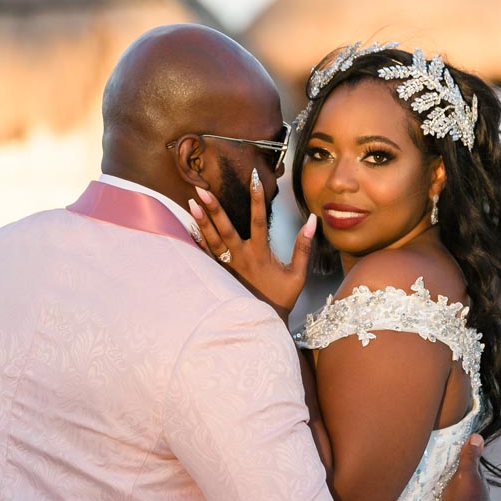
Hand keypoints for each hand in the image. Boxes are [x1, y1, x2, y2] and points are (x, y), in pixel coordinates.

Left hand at [189, 170, 316, 320]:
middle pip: (226, 228)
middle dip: (214, 208)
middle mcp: (241, 258)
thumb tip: (312, 221)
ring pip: (212, 240)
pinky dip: (197, 242)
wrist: (262, 322)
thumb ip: (303, 247)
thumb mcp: (298, 274)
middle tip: (201, 190)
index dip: (257, 198)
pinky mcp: (219, 275)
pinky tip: (188, 228)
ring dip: (202, 221)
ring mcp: (227, 267)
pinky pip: (205, 256)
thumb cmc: (281, 298)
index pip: (259, 220)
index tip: (254, 178)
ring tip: (191, 203)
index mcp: (260, 254)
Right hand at [440, 434, 489, 500]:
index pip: (476, 472)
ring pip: (466, 500)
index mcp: (483, 487)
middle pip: (471, 487)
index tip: (455, 462)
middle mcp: (482, 500)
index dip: (466, 466)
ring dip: (457, 496)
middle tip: (446, 478)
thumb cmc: (464, 499)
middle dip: (461, 482)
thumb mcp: (466, 474)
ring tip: (444, 494)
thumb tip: (478, 436)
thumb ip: (470, 457)